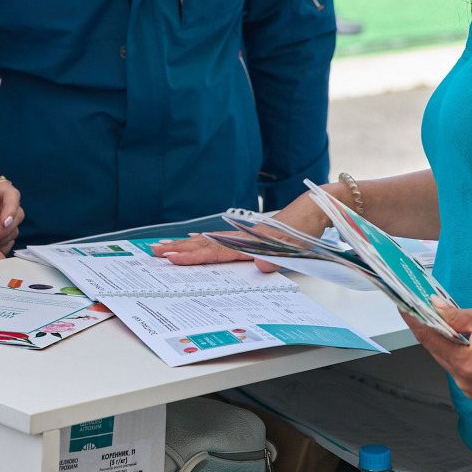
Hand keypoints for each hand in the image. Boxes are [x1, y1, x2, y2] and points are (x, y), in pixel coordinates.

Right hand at [152, 190, 334, 270]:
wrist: (318, 206)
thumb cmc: (309, 226)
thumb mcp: (298, 244)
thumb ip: (278, 255)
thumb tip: (259, 265)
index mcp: (251, 242)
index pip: (215, 251)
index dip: (192, 256)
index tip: (171, 257)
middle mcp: (243, 238)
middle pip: (205, 244)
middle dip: (178, 248)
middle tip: (153, 251)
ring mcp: (245, 235)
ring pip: (209, 241)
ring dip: (187, 245)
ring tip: (165, 246)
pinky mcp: (251, 235)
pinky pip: (220, 239)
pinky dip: (204, 240)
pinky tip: (197, 238)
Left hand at [401, 300, 471, 400]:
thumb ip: (454, 315)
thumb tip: (433, 308)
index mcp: (467, 366)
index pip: (430, 341)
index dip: (415, 322)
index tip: (404, 308)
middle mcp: (468, 383)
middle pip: (437, 352)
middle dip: (428, 330)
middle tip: (417, 310)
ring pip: (448, 360)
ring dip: (442, 341)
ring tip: (435, 320)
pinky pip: (461, 367)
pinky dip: (456, 352)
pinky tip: (453, 336)